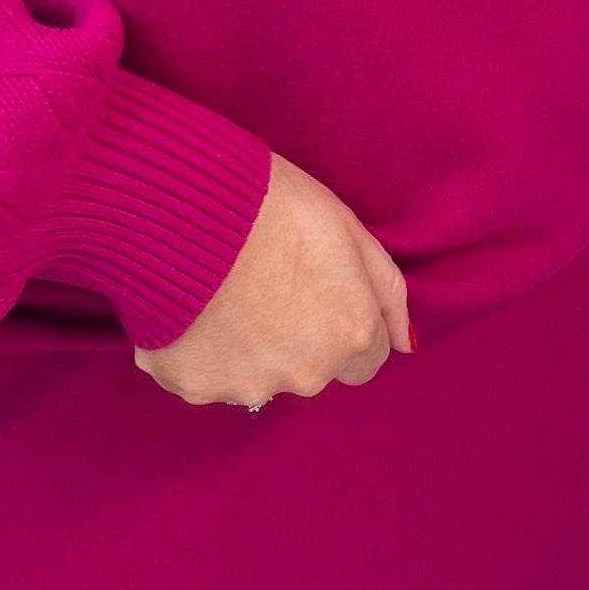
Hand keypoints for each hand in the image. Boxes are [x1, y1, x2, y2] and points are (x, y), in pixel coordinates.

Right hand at [135, 153, 411, 408]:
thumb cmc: (267, 204)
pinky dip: (198, 351)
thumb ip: (384, 291)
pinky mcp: (192, 385)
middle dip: (294, 338)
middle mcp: (306, 373)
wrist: (181, 205)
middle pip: (310, 369)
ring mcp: (247, 384)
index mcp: (350, 333)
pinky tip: (190, 308)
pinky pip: (202, 375)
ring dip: (244, 347)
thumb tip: (407, 343)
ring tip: (221, 292)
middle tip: (261, 284)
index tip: (312, 292)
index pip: (366, 359)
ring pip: (255, 376)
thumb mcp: (347, 227)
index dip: (340, 322)